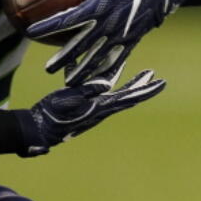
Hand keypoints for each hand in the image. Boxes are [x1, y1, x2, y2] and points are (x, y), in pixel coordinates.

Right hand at [14, 69, 165, 155]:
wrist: (37, 130)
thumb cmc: (51, 116)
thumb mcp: (67, 100)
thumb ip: (86, 91)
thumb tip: (107, 84)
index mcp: (101, 107)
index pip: (129, 98)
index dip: (146, 90)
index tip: (162, 82)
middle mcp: (100, 108)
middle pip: (127, 96)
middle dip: (141, 86)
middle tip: (154, 75)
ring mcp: (92, 108)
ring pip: (115, 92)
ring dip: (127, 81)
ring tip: (138, 70)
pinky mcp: (81, 105)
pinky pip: (97, 91)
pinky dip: (103, 81)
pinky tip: (98, 71)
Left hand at [26, 0, 185, 85]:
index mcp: (97, 4)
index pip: (67, 18)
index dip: (48, 25)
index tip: (30, 32)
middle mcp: (107, 23)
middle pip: (81, 44)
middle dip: (64, 58)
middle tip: (48, 69)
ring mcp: (120, 35)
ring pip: (98, 57)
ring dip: (84, 71)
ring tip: (69, 83)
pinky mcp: (131, 41)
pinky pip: (116, 60)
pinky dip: (106, 72)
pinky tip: (96, 84)